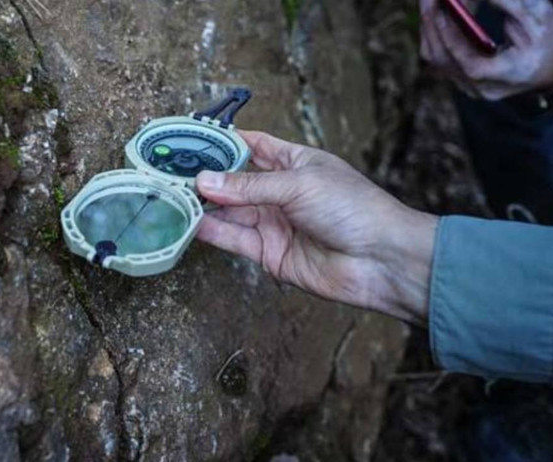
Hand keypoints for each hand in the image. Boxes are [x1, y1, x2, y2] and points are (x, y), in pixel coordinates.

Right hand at [195, 131, 438, 324]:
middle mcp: (282, 192)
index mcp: (295, 163)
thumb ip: (248, 186)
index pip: (253, 145)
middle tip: (171, 172)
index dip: (224, 140)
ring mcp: (274, 224)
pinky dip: (212, 231)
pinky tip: (191, 221)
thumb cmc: (354, 210)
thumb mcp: (299, 184)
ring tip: (173, 196)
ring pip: (230, 211)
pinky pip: (234, 239)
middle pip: (234, 181)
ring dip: (204, 205)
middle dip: (206, 177)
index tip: (192, 136)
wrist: (381, 261)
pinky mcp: (270, 254)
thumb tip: (205, 180)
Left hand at [420, 0, 552, 99]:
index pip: (472, 67)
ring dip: (430, 27)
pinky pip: (439, 58)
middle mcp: (485, 89)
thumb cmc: (550, 40)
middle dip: (433, 26)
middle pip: (445, 62)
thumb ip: (508, 4)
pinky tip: (438, 13)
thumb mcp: (538, 18)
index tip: (443, 12)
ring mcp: (470, 88)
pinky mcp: (462, 80)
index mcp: (511, 76)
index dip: (454, 40)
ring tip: (431, 1)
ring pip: (437, 60)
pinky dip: (436, 34)